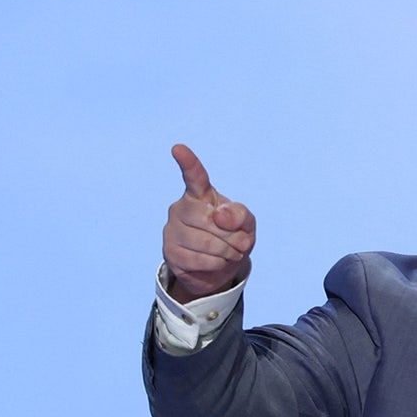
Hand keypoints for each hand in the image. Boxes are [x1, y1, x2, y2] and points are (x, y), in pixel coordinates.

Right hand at [162, 144, 255, 301]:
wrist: (220, 267)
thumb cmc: (232, 237)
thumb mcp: (246, 225)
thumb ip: (240, 215)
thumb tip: (219, 215)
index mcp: (200, 195)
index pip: (195, 177)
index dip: (189, 163)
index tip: (178, 148)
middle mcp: (181, 208)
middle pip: (210, 221)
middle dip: (232, 236)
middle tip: (239, 243)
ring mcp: (172, 230)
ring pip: (205, 243)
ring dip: (227, 253)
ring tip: (231, 253)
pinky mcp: (170, 252)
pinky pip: (199, 260)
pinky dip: (216, 264)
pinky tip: (217, 262)